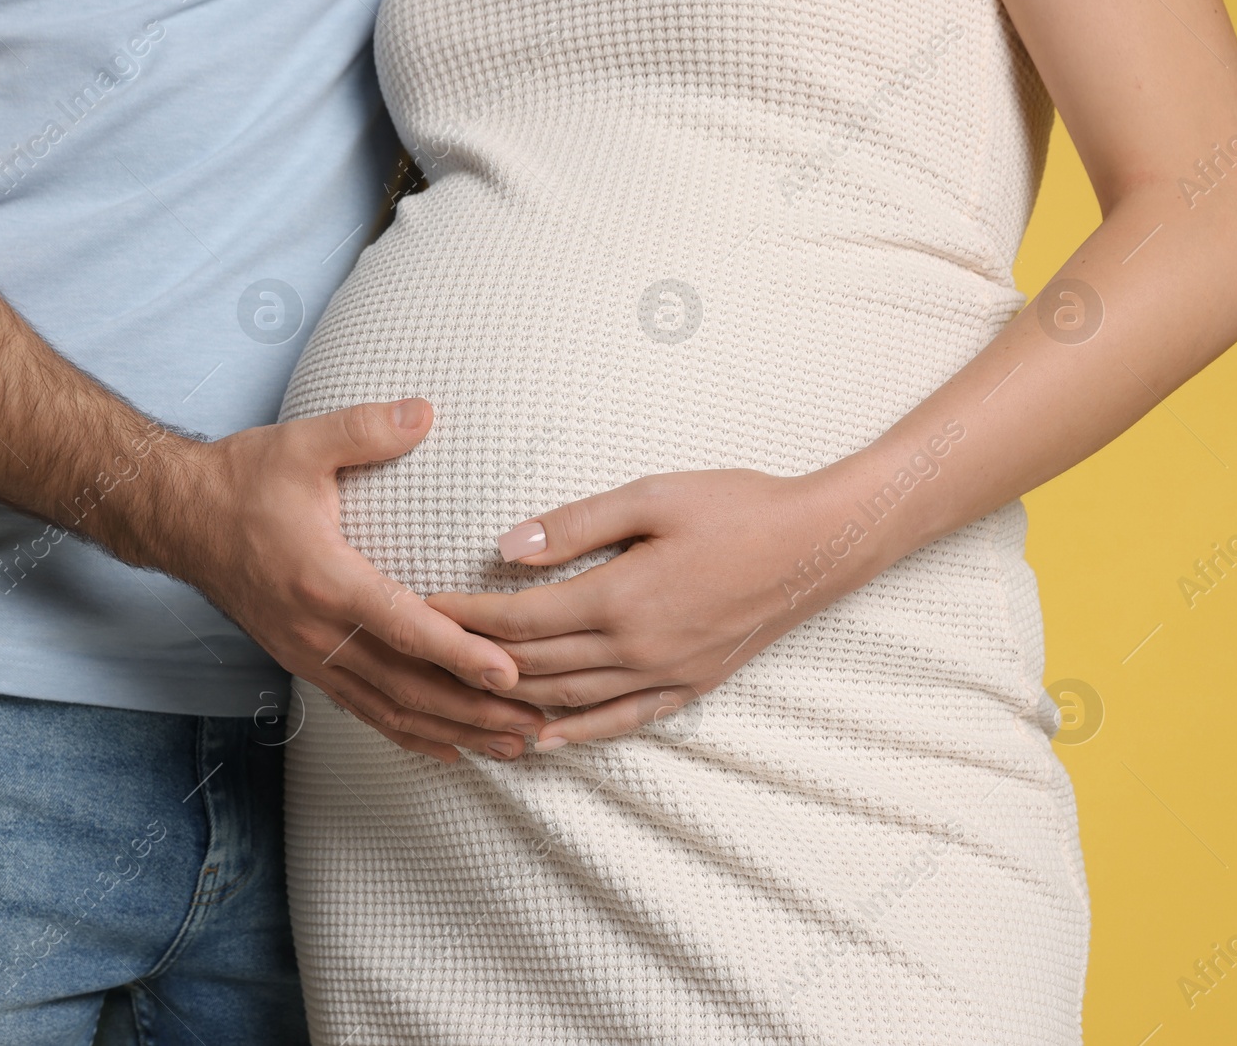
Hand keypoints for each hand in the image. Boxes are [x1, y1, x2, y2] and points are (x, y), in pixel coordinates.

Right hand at [167, 398, 542, 761]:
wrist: (179, 518)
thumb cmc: (242, 480)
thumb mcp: (302, 443)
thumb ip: (364, 429)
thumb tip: (425, 412)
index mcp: (324, 579)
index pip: (403, 626)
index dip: (458, 652)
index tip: (509, 672)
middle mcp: (317, 630)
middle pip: (407, 686)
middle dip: (474, 710)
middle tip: (534, 725)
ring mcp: (309, 655)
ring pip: (390, 710)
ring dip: (453, 732)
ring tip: (511, 747)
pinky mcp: (305, 664)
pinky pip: (364, 711)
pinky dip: (411, 736)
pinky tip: (449, 749)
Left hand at [427, 465, 896, 747]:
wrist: (817, 545)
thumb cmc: (736, 508)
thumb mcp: (652, 496)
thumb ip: (575, 524)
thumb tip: (506, 547)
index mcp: (620, 598)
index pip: (519, 620)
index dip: (463, 616)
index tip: (419, 606)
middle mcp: (635, 649)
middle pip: (532, 666)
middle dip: (470, 661)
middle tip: (423, 654)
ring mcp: (663, 676)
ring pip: (566, 701)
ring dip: (509, 701)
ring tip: (461, 695)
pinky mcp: (687, 688)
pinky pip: (620, 723)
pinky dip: (576, 736)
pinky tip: (542, 741)